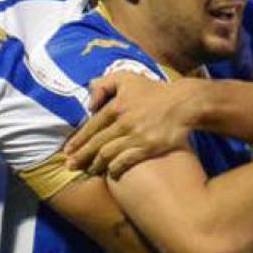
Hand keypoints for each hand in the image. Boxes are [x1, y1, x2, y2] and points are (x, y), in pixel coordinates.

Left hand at [63, 72, 194, 176]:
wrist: (185, 104)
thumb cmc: (154, 91)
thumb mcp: (127, 78)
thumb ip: (104, 84)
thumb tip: (90, 103)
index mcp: (116, 107)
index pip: (91, 127)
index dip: (78, 140)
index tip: (67, 151)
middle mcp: (123, 123)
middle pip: (96, 144)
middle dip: (81, 156)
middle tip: (70, 166)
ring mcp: (136, 137)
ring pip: (108, 155)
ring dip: (96, 165)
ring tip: (89, 171)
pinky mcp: (149, 148)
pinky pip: (126, 162)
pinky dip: (115, 169)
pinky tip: (110, 173)